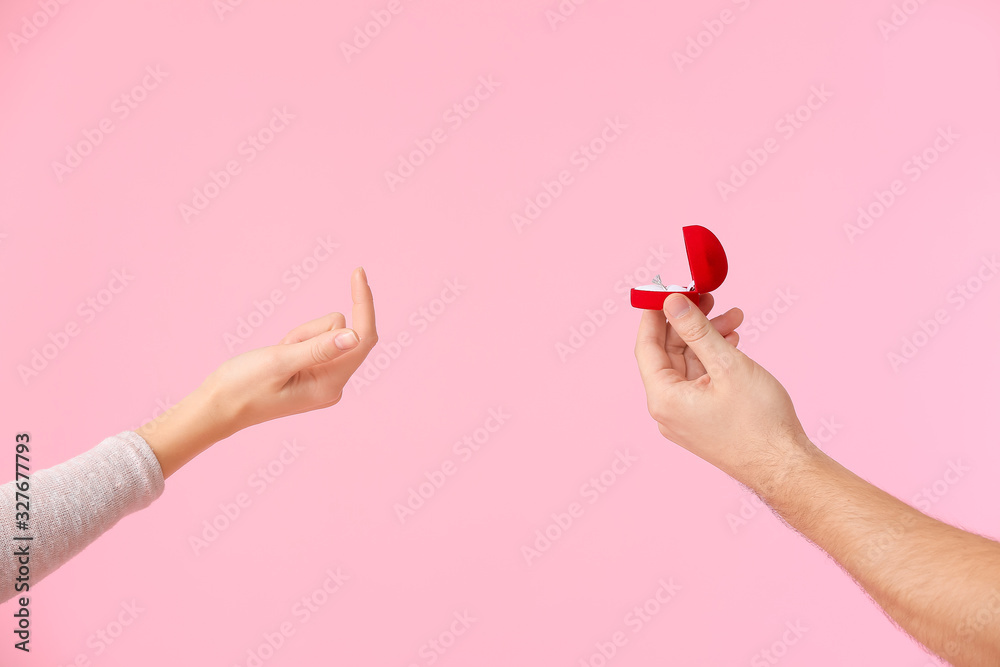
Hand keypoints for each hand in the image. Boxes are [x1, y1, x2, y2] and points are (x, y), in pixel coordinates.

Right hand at [138, 267, 376, 478]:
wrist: (217, 407)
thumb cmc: (242, 387)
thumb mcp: (279, 362)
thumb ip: (319, 348)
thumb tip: (354, 337)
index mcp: (330, 385)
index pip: (362, 339)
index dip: (363, 304)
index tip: (358, 272)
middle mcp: (334, 385)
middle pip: (342, 334)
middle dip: (312, 331)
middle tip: (284, 346)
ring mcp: (324, 381)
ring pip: (327, 334)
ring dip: (301, 335)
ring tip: (277, 355)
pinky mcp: (314, 374)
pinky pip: (315, 342)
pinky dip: (296, 342)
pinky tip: (278, 358)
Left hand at [634, 292, 806, 486]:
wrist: (785, 467)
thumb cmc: (760, 422)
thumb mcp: (727, 365)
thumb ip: (697, 330)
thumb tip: (672, 301)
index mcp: (664, 399)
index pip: (646, 346)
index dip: (655, 315)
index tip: (667, 290)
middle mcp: (667, 410)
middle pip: (668, 354)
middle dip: (690, 323)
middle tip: (708, 298)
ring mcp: (685, 417)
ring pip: (688, 365)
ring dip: (708, 339)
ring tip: (734, 317)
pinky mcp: (702, 420)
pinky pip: (700, 381)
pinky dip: (714, 359)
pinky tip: (734, 341)